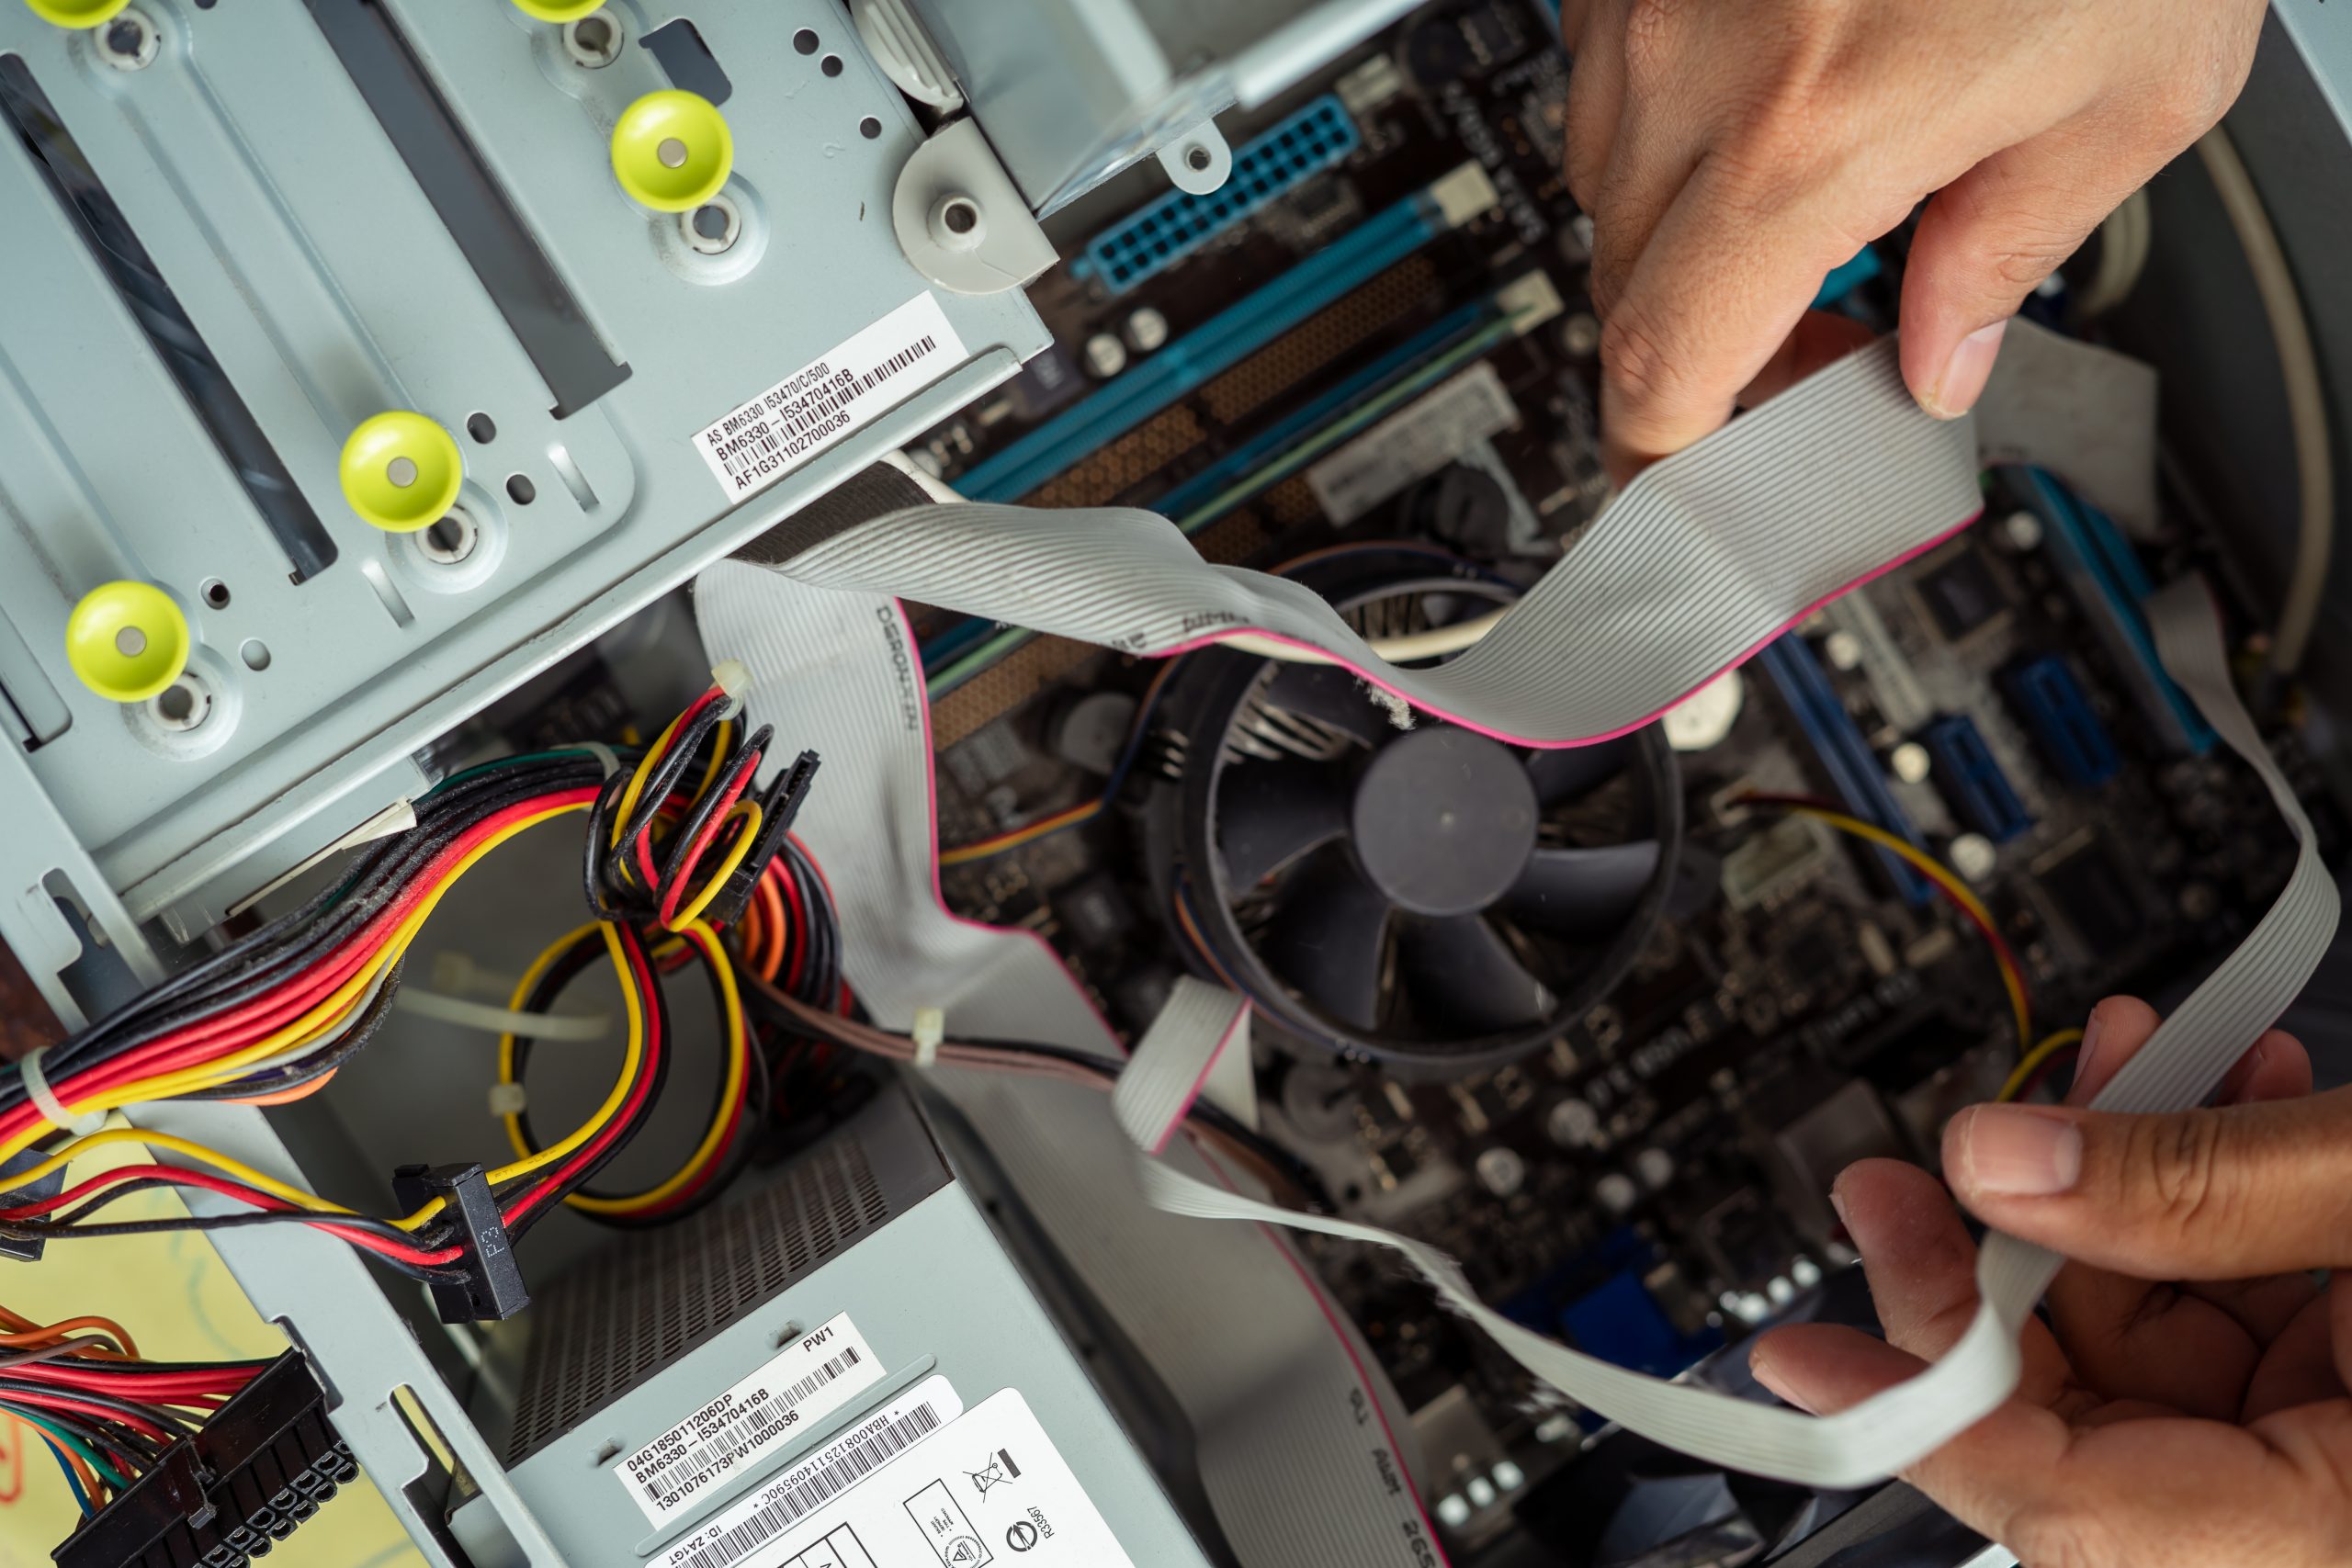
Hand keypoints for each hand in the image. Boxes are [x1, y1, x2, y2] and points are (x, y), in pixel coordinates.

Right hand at [1559, 0, 2265, 477]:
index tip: (1685, 503)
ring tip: (1820, 213)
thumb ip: (2014, 255)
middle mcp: (1696, 67)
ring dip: (1696, 242)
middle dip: (1714, 358)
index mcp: (1809, 134)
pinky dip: (1684, 135)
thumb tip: (1940, 354)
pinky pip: (1618, 88)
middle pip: (1628, 297)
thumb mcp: (2135, 88)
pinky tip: (1785, 105)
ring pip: (1610, 194)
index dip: (1664, 466)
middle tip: (1825, 353)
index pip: (1664, 371)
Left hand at [1750, 996, 2351, 1565]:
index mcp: (2333, 1540)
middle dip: (2015, 1244)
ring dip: (2129, 1182)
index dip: (1912, 1409)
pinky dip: (2211, 1203)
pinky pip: (2236, 1316)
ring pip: (2161, 1339)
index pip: (2064, 1502)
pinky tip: (2211, 1094)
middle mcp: (2326, 1527)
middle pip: (2091, 1411)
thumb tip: (1998, 1163)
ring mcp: (2338, 1458)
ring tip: (2124, 1057)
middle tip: (1953, 1149)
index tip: (1796, 1353)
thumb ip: (2196, 1187)